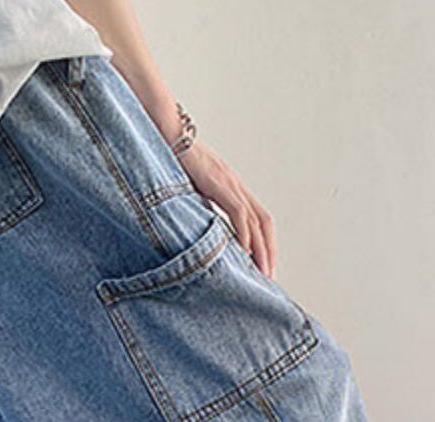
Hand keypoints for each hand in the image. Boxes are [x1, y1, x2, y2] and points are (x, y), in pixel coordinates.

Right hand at [178, 142, 275, 277]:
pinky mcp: (218, 182)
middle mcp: (236, 184)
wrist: (166, 131)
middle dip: (269, 251)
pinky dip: (244, 234)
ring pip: (256, 220)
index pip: (258, 218)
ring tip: (262, 271)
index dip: (264, 242)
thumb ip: (199, 206)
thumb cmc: (172, 159)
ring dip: (261, 249)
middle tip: (268, 277)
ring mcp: (229, 182)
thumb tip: (198, 229)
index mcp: (231, 186)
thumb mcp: (189, 188)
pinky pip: (239, 212)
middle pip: (264, 222)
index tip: (262, 265)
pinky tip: (245, 252)